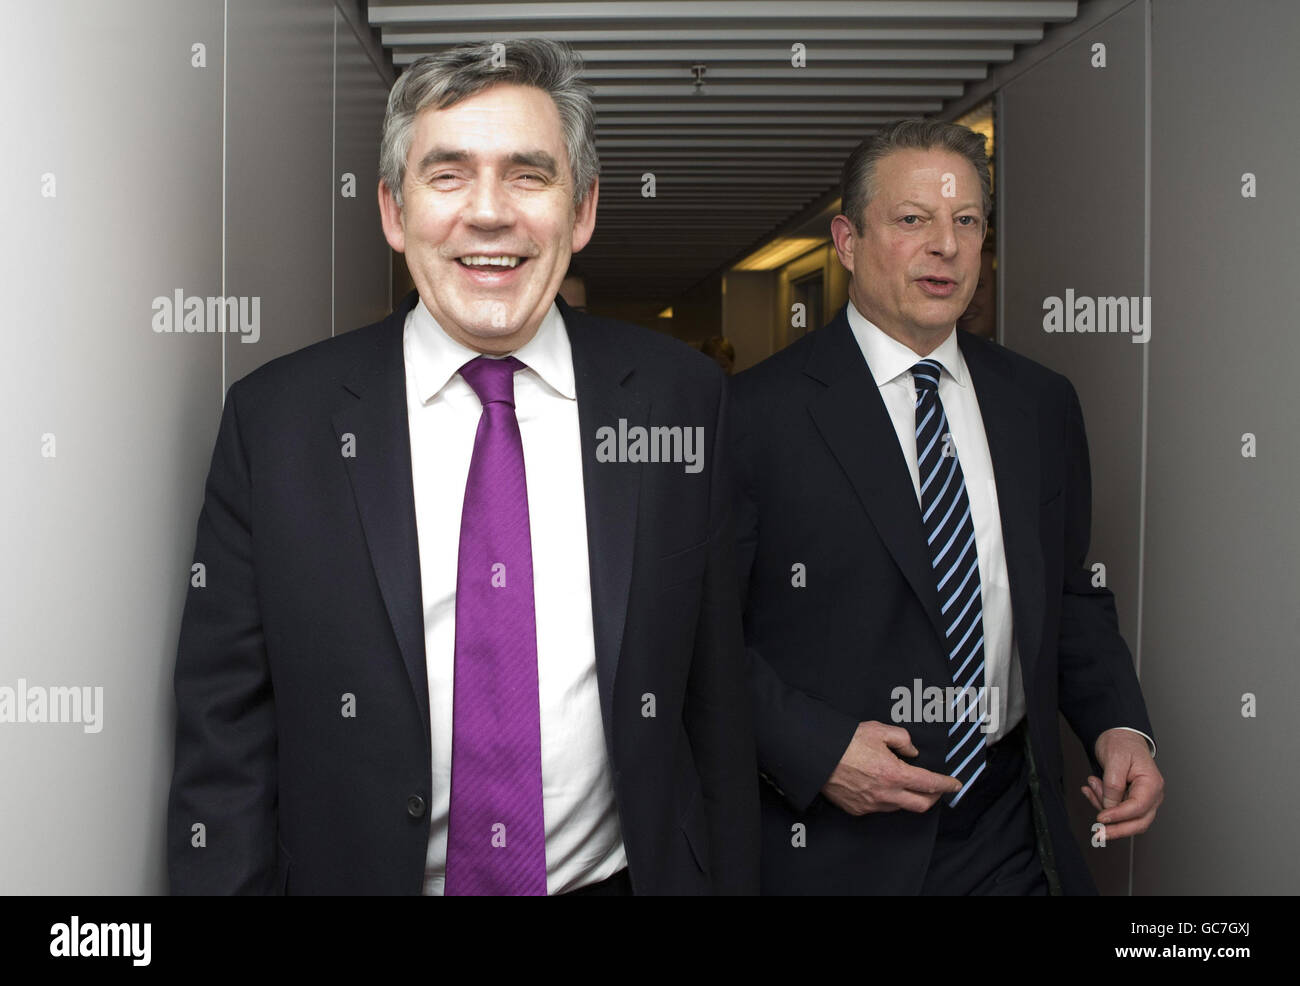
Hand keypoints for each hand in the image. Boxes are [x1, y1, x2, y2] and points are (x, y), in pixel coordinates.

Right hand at [820, 720, 961, 814]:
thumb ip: (902, 739)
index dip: (946, 784)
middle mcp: (886, 794)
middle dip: (933, 798)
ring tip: (903, 783)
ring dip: (908, 797)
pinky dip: (887, 799)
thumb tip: (912, 752)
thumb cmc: (846, 742)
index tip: (955, 784)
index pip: (930, 784)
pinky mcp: (858, 810)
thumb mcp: (879, 730)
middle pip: (921, 805)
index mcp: (895, 774)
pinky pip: (880, 808)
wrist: (816, 756)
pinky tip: (880, 787)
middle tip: (935, 788)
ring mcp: (871, 805)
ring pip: (900, 806)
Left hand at [1081, 728, 1163, 838]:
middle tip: (1098, 833)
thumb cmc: (1122, 743)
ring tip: (1091, 787)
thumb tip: (1109, 807)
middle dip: (1117, 829)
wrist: (1120, 736)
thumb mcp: (1115, 759)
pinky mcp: (1130, 800)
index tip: (1101, 818)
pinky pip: (1117, 809)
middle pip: (1138, 822)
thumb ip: (1113, 785)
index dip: (1119, 816)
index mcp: (1152, 783)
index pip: (1138, 807)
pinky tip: (1090, 791)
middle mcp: (1151, 794)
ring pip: (1126, 818)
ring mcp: (1143, 799)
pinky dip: (1101, 803)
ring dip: (1104, 807)